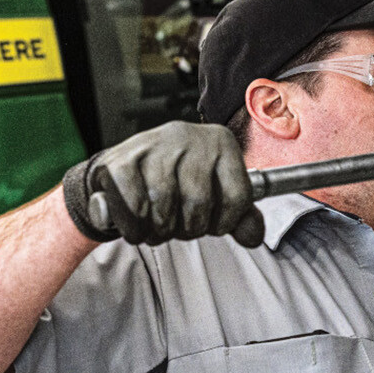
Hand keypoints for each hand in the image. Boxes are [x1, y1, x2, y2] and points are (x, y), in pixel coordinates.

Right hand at [60, 121, 265, 246]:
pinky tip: (134, 223)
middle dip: (186, 229)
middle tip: (175, 224)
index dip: (222, 223)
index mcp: (220, 141)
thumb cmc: (175, 183)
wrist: (122, 171)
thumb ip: (239, 217)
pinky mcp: (120, 161)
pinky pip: (134, 209)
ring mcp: (152, 145)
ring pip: (164, 208)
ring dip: (158, 231)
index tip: (208, 223)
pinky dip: (134, 228)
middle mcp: (187, 135)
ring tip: (154, 224)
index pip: (237, 197)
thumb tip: (253, 236)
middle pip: (199, 205)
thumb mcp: (214, 195)